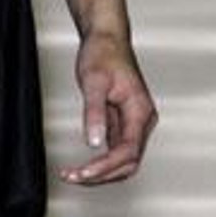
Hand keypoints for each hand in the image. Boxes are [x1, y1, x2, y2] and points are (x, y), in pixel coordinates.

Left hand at [60, 27, 156, 184]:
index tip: (83, 172)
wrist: (107, 39)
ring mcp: (134, 124)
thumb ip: (95, 114)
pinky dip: (100, 163)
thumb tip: (94, 142)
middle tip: (74, 177)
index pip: (127, 151)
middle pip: (128, 163)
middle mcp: (141, 121)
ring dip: (101, 172)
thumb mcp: (93, 82)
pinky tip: (82, 165)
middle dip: (102, 175)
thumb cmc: (103, 54)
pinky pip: (116, 152)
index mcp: (140, 112)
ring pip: (123, 162)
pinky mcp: (123, 124)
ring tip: (74, 175)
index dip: (105, 166)